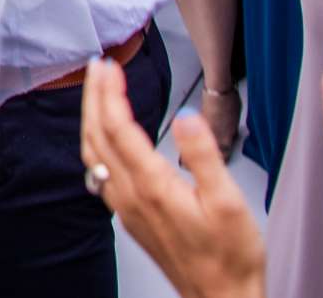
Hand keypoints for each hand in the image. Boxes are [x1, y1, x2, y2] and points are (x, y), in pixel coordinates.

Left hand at [80, 56, 263, 297]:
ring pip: (94, 153)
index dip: (110, 92)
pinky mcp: (130, 215)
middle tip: (98, 66)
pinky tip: (105, 135)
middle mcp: (130, 195)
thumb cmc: (231, 257)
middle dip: (95, 96)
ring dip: (92, 116)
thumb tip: (186, 117)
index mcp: (152, 187)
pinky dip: (97, 141)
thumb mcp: (229, 203)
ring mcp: (126, 206)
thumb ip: (204, 156)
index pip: (118, 127)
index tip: (109, 65)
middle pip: (98, 135)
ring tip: (98, 91)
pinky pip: (100, 170)